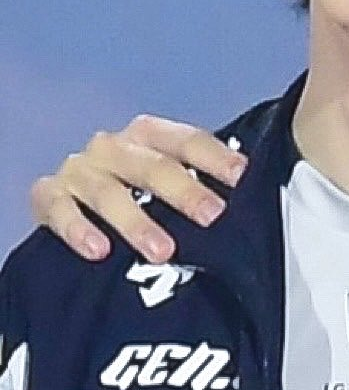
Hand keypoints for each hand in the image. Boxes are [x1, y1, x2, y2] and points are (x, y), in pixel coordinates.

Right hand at [30, 116, 246, 263]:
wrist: (77, 222)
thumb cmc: (141, 203)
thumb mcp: (170, 192)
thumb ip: (204, 189)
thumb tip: (258, 200)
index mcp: (148, 138)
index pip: (185, 140)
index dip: (214, 157)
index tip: (242, 177)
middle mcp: (113, 148)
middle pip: (150, 164)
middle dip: (182, 191)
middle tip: (211, 217)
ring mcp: (79, 171)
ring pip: (106, 190)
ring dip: (135, 221)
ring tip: (162, 251)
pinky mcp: (48, 196)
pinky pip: (56, 207)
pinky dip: (76, 228)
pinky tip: (98, 250)